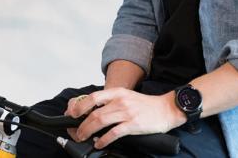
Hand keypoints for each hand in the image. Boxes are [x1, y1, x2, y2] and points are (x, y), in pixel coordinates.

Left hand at [65, 88, 185, 148]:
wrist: (165, 109)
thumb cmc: (145, 105)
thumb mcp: (126, 97)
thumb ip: (111, 102)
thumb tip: (93, 111)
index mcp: (118, 92)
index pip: (94, 96)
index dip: (80, 105)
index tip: (72, 113)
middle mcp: (121, 100)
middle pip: (95, 112)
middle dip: (81, 123)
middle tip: (75, 131)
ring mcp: (127, 112)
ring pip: (101, 121)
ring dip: (89, 131)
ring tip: (83, 137)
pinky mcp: (133, 125)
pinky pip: (114, 133)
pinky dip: (104, 139)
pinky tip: (99, 143)